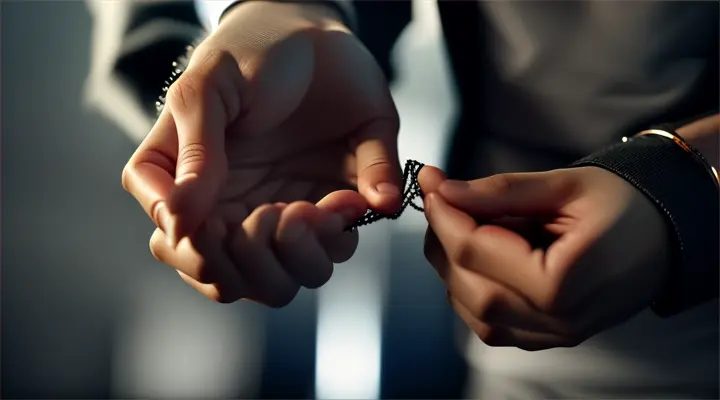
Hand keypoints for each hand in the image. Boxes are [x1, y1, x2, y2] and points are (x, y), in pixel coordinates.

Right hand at [121, 2, 400, 304]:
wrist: (317, 33)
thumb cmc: (252, 50)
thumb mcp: (210, 88)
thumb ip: (194, 152)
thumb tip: (178, 222)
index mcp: (187, 182)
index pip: (177, 247)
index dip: (205, 251)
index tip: (233, 219)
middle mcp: (230, 206)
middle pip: (229, 281)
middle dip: (258, 260)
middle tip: (282, 211)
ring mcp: (279, 212)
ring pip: (280, 282)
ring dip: (301, 255)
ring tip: (315, 208)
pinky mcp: (327, 208)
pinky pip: (330, 251)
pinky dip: (339, 237)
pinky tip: (346, 198)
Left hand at [419, 166, 671, 349]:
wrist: (667, 236)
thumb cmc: (624, 205)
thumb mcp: (564, 186)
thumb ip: (499, 192)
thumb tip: (442, 188)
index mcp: (561, 281)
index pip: (475, 251)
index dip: (444, 215)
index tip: (432, 185)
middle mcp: (555, 319)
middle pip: (467, 286)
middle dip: (443, 240)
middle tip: (444, 202)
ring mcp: (553, 335)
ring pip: (472, 311)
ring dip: (453, 267)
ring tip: (464, 226)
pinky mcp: (549, 338)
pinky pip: (490, 325)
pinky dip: (471, 291)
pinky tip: (479, 259)